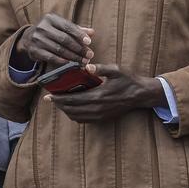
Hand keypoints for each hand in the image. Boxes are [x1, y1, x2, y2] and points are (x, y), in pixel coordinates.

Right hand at [13, 13, 93, 69]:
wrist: (28, 37)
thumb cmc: (50, 31)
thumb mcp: (61, 27)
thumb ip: (77, 29)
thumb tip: (92, 32)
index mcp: (51, 18)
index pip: (68, 27)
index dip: (79, 35)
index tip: (89, 42)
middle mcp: (42, 27)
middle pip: (64, 39)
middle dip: (78, 48)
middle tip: (89, 55)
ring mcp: (37, 39)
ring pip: (59, 49)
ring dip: (73, 57)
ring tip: (82, 61)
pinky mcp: (34, 50)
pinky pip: (50, 57)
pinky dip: (61, 60)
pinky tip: (69, 62)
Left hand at [45, 63, 164, 122]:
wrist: (140, 95)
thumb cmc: (128, 80)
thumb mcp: (116, 70)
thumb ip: (101, 68)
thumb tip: (87, 67)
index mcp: (98, 96)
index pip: (73, 99)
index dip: (59, 99)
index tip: (49, 96)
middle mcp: (97, 108)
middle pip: (71, 110)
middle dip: (59, 105)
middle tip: (50, 99)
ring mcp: (100, 115)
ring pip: (76, 117)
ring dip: (66, 111)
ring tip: (60, 103)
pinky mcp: (103, 118)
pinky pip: (84, 120)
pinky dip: (74, 116)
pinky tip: (72, 109)